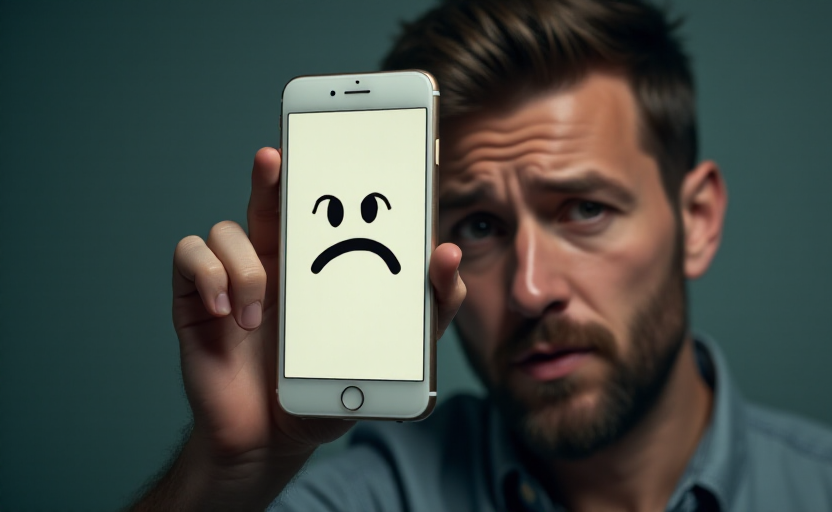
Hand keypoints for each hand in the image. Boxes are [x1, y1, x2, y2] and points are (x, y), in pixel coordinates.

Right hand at [171, 147, 465, 464]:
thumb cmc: (332, 387)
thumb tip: (448, 254)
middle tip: (276, 158)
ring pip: (230, 228)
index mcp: (323, 260)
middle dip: (274, 171)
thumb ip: (430, 306)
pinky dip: (208, 277)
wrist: (275, 438)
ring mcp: (236, 275)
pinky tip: (228, 312)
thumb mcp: (395, 351)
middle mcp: (278, 257)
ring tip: (260, 319)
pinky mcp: (199, 296)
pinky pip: (191, 254)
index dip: (325, 164)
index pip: (325, 202)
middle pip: (273, 194)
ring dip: (245, 268)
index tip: (337, 132)